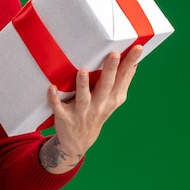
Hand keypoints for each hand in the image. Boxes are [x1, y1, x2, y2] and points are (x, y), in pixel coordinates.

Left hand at [40, 45, 143, 173]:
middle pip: (106, 86)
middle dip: (110, 70)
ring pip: (83, 98)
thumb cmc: (96, 113)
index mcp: (112, 98)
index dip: (130, 62)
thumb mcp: (113, 101)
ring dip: (82, 85)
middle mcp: (99, 105)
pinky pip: (58, 108)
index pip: (123, 78)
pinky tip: (51, 88)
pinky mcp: (65, 117)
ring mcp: (82, 112)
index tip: (138, 47)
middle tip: (114, 54)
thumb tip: (134, 63)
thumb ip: (122, 82)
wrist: (78, 142)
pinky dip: (54, 99)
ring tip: (82, 72)